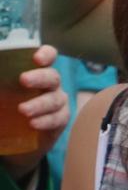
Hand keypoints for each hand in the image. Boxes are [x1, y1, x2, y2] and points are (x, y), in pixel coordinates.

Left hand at [3, 46, 67, 180]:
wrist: (13, 134)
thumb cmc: (5, 105)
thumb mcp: (0, 92)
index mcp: (36, 72)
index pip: (49, 56)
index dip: (46, 54)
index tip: (36, 59)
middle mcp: (50, 85)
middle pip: (52, 77)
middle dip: (39, 78)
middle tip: (23, 80)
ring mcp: (57, 102)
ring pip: (55, 99)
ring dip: (39, 104)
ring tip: (23, 110)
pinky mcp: (60, 120)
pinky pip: (58, 118)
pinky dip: (46, 120)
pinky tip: (33, 124)